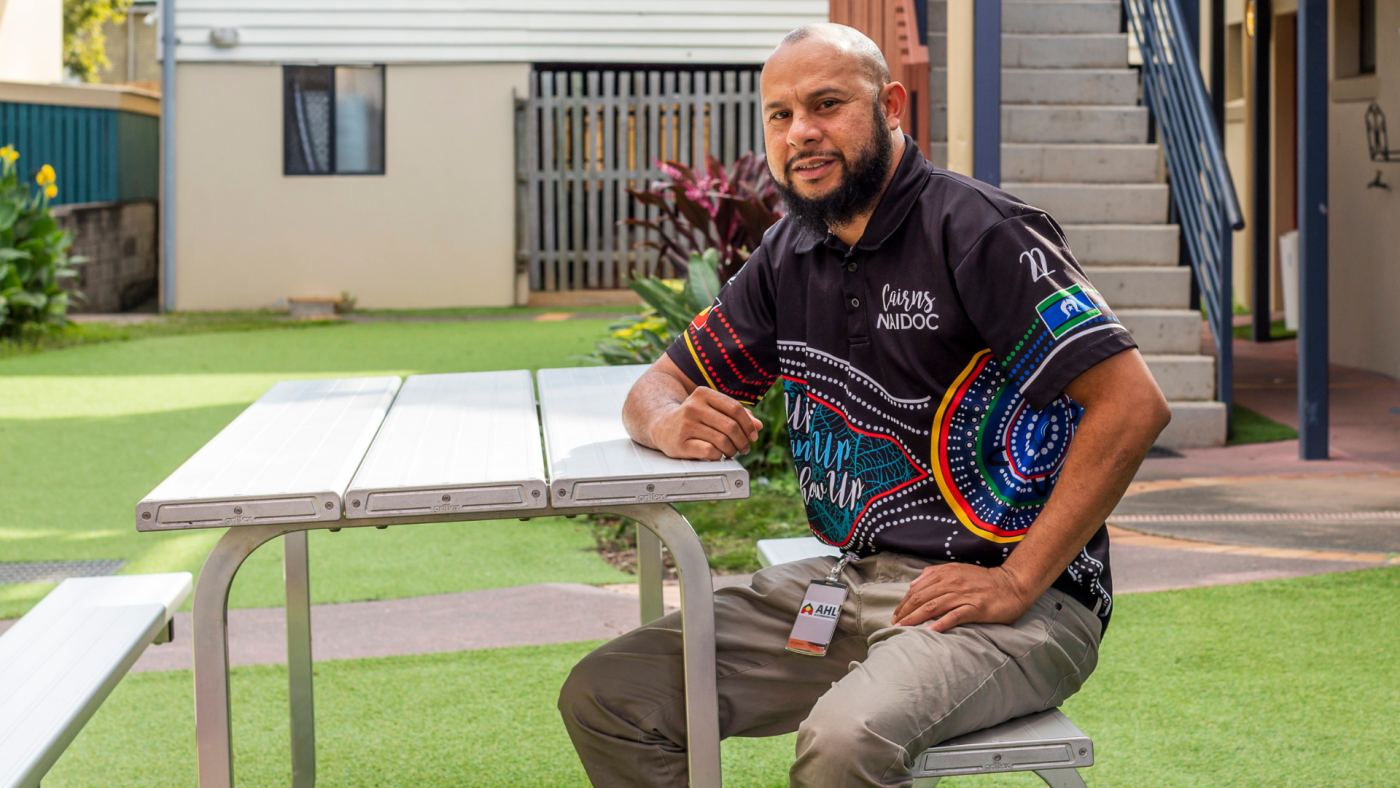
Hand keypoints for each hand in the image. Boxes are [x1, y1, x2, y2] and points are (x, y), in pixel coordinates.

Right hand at [651, 387, 762, 460]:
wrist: (661, 425)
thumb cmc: (692, 418)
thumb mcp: (712, 410)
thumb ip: (735, 415)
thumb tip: (758, 426)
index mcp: (703, 394)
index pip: (735, 408)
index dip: (748, 424)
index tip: (753, 435)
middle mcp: (693, 407)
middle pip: (731, 426)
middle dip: (743, 441)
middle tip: (744, 448)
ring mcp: (686, 425)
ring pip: (722, 441)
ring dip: (732, 450)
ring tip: (731, 452)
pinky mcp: (681, 443)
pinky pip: (710, 451)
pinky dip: (719, 456)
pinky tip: (718, 455)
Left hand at [890, 564, 1034, 632]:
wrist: (1012, 585)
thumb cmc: (983, 580)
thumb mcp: (957, 569)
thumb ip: (934, 573)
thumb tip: (913, 583)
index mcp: (946, 574)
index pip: (917, 589)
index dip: (904, 603)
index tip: (896, 615)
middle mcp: (952, 583)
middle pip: (921, 598)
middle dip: (905, 612)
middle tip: (895, 625)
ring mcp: (964, 596)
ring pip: (933, 607)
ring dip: (915, 619)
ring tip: (904, 628)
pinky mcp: (976, 608)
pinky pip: (955, 616)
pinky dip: (940, 623)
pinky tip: (930, 631)